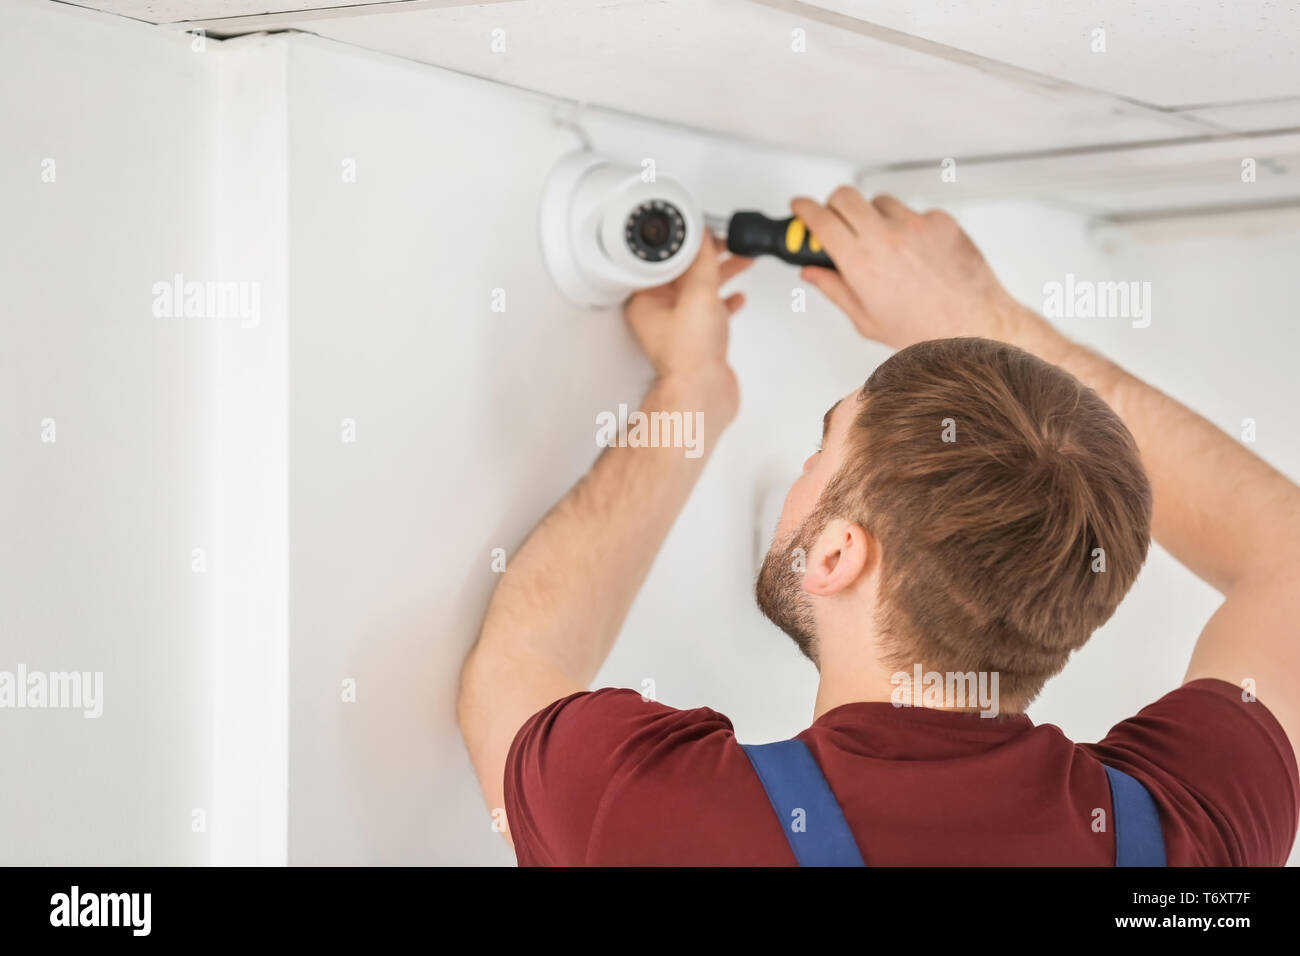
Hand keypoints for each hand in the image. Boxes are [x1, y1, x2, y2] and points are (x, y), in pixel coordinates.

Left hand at [624, 234, 751, 419]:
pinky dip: (724, 300)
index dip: (686, 242)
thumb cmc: (691, 356)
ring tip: (739, 259)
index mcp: (647, 300)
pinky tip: (735, 296)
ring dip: (720, 273)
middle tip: (726, 241)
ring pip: (700, 290)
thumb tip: (702, 237)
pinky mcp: (698, 340)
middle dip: (708, 255)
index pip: (665, 260)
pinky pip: (711, 311)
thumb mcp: (699, 294)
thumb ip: (702, 261)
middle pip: (684, 273)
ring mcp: (680, 327)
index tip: (703, 229)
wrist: (704, 394)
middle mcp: (660, 313)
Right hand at [791, 188, 1028, 349]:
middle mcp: (886, 237)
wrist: (975, 324)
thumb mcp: (867, 320)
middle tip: (834, 220)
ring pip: (880, 200)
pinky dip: (908, 225)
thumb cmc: (925, 330)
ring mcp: (915, 225)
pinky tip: (914, 251)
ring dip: (872, 215)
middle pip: (845, 196)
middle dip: (834, 205)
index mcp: (861, 263)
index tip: (800, 207)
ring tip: (881, 243)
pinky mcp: (940, 221)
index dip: (804, 210)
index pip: (820, 220)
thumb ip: (835, 290)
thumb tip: (813, 274)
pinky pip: (914, 212)